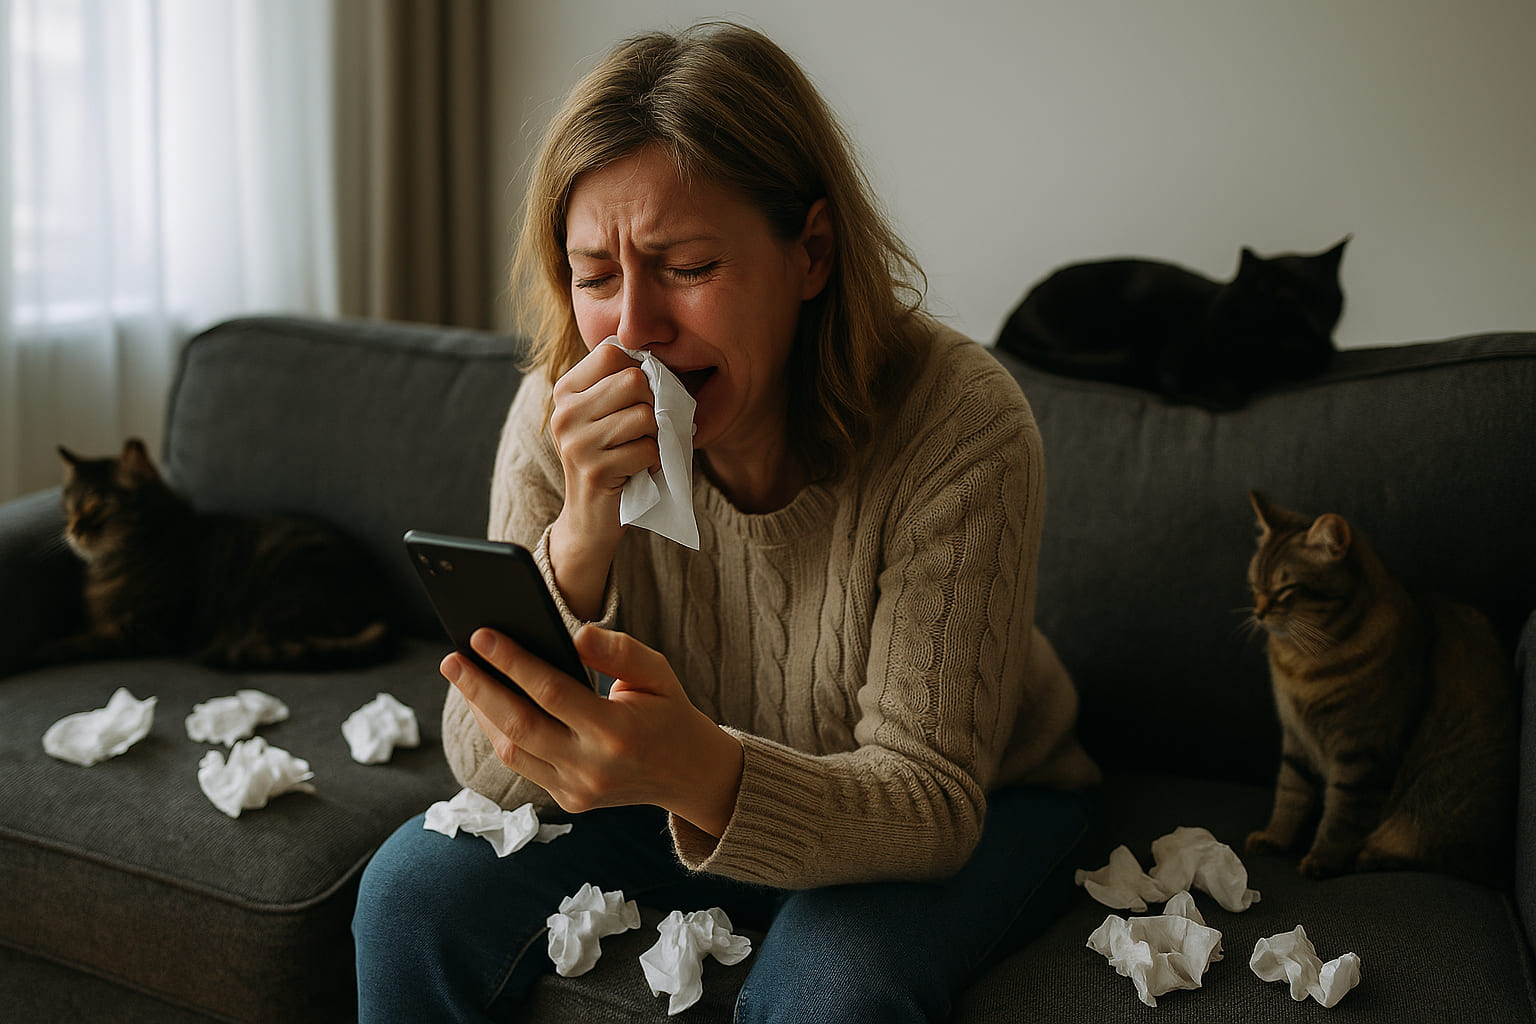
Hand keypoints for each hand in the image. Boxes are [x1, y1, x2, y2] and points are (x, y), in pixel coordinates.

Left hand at [442, 625, 743, 837]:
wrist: (692, 777)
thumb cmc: (671, 714)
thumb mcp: (659, 673)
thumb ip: (618, 651)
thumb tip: (574, 632)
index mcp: (617, 732)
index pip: (551, 692)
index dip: (512, 662)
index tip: (481, 635)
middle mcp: (592, 767)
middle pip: (518, 726)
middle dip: (478, 689)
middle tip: (451, 658)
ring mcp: (577, 790)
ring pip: (512, 751)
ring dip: (482, 713)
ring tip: (463, 678)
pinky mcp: (569, 800)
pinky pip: (523, 764)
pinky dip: (502, 733)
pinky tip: (489, 705)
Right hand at [547, 342, 659, 618]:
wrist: (590, 517)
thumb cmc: (610, 457)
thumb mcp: (606, 413)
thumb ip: (622, 383)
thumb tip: (659, 356)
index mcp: (566, 390)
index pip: (613, 352)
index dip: (640, 369)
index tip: (640, 395)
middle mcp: (565, 412)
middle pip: (633, 381)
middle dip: (652, 405)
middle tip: (645, 429)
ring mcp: (576, 442)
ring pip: (644, 416)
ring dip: (654, 436)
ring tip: (639, 450)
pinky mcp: (594, 470)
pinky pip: (647, 449)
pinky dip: (654, 461)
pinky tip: (639, 470)